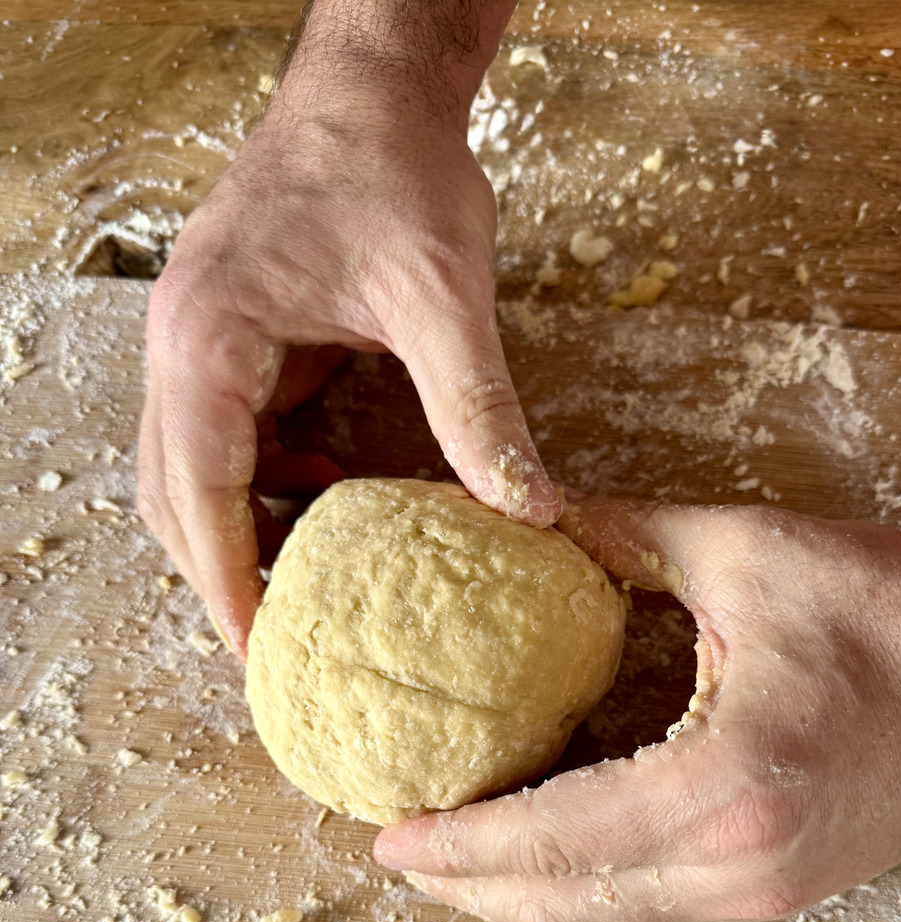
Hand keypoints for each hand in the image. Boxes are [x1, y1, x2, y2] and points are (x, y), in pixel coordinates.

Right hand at [138, 7, 558, 657]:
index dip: (228, 585)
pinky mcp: (230, 339)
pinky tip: (331, 480)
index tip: (260, 656)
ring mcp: (197, 342)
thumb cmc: (392, 169)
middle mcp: (182, 348)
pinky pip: (227, 435)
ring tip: (314, 574)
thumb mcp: (442, 295)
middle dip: (223, 572)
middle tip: (284, 639)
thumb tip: (530, 508)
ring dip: (242, 528)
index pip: (200, 498)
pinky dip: (267, 478)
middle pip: (173, 497)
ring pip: (190, 471)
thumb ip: (478, 407)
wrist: (372, 89)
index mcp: (209, 344)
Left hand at [374, 498, 900, 921]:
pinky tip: (545, 877)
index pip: (557, 839)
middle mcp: (740, 865)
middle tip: (399, 851)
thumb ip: (624, 536)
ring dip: (518, 907)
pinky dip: (583, 909)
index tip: (388, 833)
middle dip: (468, 889)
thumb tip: (532, 516)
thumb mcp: (752, 552)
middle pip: (565, 908)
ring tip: (453, 869)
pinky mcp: (780, 896)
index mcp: (726, 784)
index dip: (461, 844)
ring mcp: (763, 896)